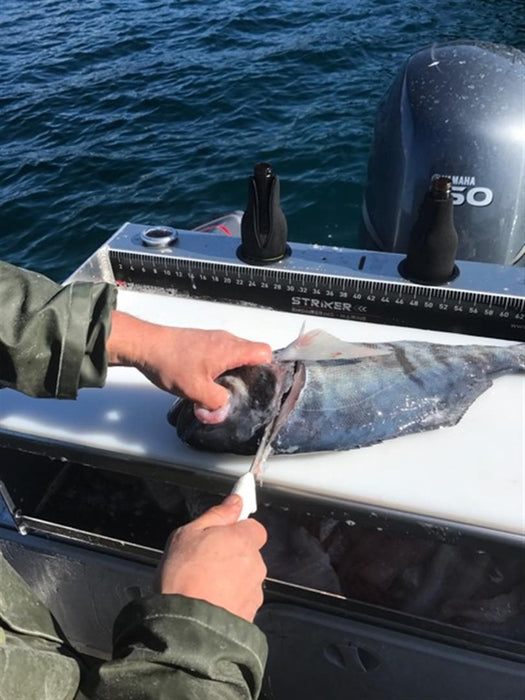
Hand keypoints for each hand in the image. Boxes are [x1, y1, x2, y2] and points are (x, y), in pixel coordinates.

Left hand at [106, 311, 271, 409]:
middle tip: (244, 392)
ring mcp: (214, 338)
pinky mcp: (203, 341)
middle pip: (252, 353)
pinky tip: (210, 380)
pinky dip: (222, 365)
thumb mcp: (195, 390)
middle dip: (252, 373)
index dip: (269, 368)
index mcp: (230, 349)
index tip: (263, 385)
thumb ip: (215, 403)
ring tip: (226, 388)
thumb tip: (223, 411)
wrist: (146, 345)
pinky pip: (223, 352)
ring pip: (237, 353)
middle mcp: (226, 340)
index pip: (264, 352)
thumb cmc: (170, 362)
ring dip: (235, 370)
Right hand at [156, 494, 266, 621]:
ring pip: (245, 577)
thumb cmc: (183, 578)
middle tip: (204, 560)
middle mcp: (254, 564)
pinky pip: (242, 600)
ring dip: (231, 578)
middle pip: (249, 552)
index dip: (237, 528)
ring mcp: (254, 591)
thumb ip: (216, 515)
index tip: (223, 531)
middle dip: (231, 554)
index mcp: (242, 540)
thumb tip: (234, 502)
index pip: (253, 526)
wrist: (186, 627)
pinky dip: (230, 599)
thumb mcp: (187, 534)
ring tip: (203, 585)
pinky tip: (210, 601)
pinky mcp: (250, 614)